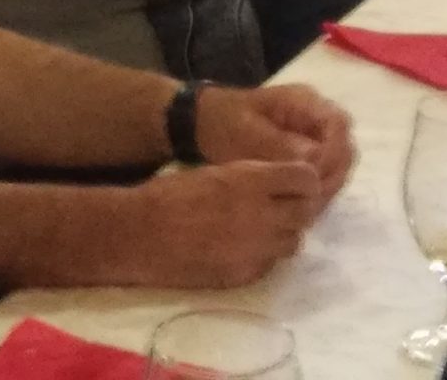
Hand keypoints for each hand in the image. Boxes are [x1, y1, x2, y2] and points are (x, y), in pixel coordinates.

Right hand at [123, 160, 322, 287]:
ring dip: (284, 235)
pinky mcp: (243, 275)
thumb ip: (253, 179)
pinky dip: (263, 257)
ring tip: (262, 231)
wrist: (140, 233)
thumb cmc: (171, 194)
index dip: (304, 182)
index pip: (306, 179)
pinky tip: (242, 249)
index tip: (296, 184)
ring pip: (293, 243)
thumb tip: (280, 186)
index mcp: (252, 181)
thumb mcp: (218, 172)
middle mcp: (261, 215)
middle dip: (298, 209)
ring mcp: (254, 249)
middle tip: (283, 208)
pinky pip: (269, 265)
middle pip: (305, 213)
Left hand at [198, 85, 356, 214]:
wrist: (204, 123)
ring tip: (301, 206)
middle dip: (331, 176)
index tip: (311, 177)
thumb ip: (279, 145)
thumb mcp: (246, 131)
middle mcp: (317, 118)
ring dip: (325, 188)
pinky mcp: (308, 157)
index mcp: (305, 102)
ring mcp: (315, 138)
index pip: (339, 124)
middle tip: (307, 199)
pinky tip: (298, 206)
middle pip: (344, 149)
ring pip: (338, 167)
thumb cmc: (224, 122)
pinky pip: (324, 176)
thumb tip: (313, 162)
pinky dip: (315, 192)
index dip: (333, 152)